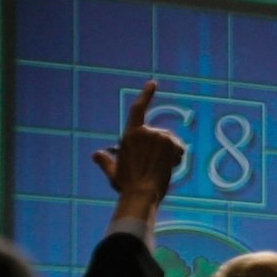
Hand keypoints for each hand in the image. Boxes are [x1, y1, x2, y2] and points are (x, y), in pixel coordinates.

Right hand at [93, 81, 185, 222]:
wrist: (140, 194)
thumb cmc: (126, 186)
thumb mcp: (113, 172)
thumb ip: (105, 161)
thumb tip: (96, 154)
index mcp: (129, 134)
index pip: (138, 109)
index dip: (146, 95)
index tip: (153, 83)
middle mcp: (143, 131)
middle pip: (161, 135)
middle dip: (162, 150)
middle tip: (154, 168)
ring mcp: (157, 135)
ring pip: (171, 142)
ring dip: (170, 155)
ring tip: (160, 169)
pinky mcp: (168, 142)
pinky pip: (180, 148)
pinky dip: (178, 157)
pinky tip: (169, 167)